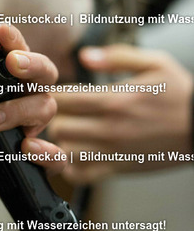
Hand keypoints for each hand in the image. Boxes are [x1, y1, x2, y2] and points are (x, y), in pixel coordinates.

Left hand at [0, 25, 63, 207]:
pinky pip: (55, 156)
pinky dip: (46, 151)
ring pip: (46, 107)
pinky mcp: (33, 160)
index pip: (14, 51)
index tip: (1, 31)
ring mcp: (31, 128)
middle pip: (43, 73)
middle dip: (31, 64)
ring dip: (21, 108)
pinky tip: (26, 148)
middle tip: (12, 64)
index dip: (13, 39)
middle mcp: (21, 98)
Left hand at [48, 45, 193, 183]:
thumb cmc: (181, 95)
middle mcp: (109, 128)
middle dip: (50, 117)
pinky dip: (70, 166)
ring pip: (64, 151)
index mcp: (114, 100)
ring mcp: (113, 152)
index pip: (62, 98)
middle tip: (54, 112)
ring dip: (57, 141)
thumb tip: (85, 55)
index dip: (50, 93)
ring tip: (62, 131)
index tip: (51, 91)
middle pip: (57, 126)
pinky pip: (81, 175)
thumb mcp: (155, 63)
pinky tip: (73, 152)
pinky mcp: (118, 169)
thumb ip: (116, 57)